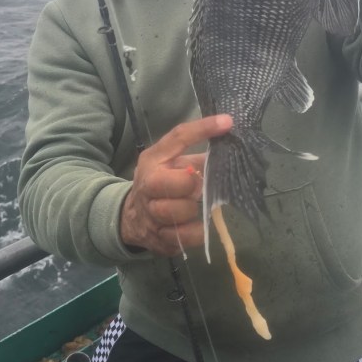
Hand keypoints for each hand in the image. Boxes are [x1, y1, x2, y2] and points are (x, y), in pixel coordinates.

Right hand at [120, 114, 232, 256]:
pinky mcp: (158, 238)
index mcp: (153, 161)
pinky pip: (185, 237)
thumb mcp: (172, 165)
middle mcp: (148, 185)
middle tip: (198, 187)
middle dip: (189, 184)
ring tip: (195, 207)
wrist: (131, 218)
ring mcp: (150, 214)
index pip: (178, 137)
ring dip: (193, 210)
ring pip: (177, 212)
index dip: (203, 129)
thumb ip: (197, 158)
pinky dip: (197, 232)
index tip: (227, 123)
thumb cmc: (160, 183)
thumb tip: (231, 150)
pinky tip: (198, 226)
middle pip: (171, 182)